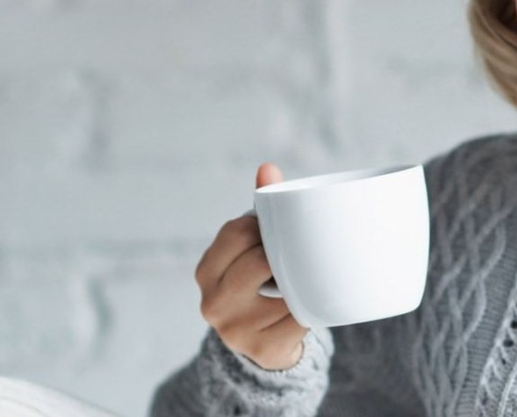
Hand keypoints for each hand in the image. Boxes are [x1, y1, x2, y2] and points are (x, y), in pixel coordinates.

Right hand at [194, 163, 307, 370]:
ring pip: (285, 288)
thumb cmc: (260, 282)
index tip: (276, 230)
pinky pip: (301, 317)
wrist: (265, 346)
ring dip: (301, 282)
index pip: (237, 232)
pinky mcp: (264, 350)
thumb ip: (260, 211)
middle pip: (260, 259)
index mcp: (205, 271)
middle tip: (296, 255)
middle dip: (283, 254)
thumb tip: (268, 168)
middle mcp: (212, 302)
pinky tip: (308, 305)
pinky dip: (311, 307)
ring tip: (302, 280)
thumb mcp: (251, 249)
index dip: (264, 227)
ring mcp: (236, 330)